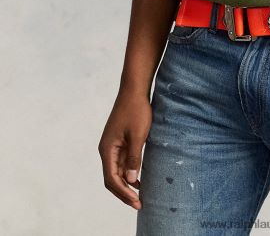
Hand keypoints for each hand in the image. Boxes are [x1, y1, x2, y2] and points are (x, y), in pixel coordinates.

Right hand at [98, 90, 152, 209]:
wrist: (134, 89)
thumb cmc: (136, 110)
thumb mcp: (138, 135)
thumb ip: (134, 159)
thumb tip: (130, 181)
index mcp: (107, 149)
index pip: (111, 179)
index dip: (123, 193)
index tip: (136, 202)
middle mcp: (107, 149)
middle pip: (112, 178)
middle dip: (124, 192)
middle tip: (139, 204)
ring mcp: (113, 145)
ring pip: (117, 171)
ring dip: (126, 184)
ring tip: (140, 195)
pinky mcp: (120, 141)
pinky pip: (122, 162)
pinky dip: (129, 172)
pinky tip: (139, 179)